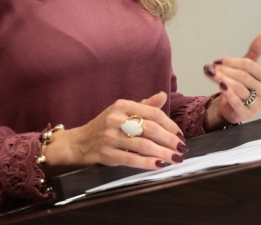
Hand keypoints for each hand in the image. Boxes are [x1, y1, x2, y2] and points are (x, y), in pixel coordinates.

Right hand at [42, 92, 187, 176]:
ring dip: (163, 152)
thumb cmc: (105, 126)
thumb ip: (144, 105)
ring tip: (175, 158)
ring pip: (143, 145)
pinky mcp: (106, 154)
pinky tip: (159, 164)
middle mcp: (116, 119)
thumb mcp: (122, 111)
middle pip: (150, 129)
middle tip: (182, 148)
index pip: (152, 113)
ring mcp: (110, 137)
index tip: (180, 134)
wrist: (78, 142)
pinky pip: (131, 159)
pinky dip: (147, 163)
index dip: (169, 124)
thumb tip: (163, 95)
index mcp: (122, 105)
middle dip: (169, 140)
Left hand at [202, 33, 260, 129]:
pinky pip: (236, 102)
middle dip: (225, 70)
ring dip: (222, 78)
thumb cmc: (241, 85)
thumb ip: (255, 51)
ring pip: (238, 87)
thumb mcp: (246, 68)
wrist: (232, 107)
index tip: (219, 61)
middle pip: (243, 76)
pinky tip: (220, 85)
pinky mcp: (245, 114)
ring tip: (211, 73)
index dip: (233, 61)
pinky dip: (228, 93)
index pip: (250, 65)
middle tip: (212, 67)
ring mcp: (255, 104)